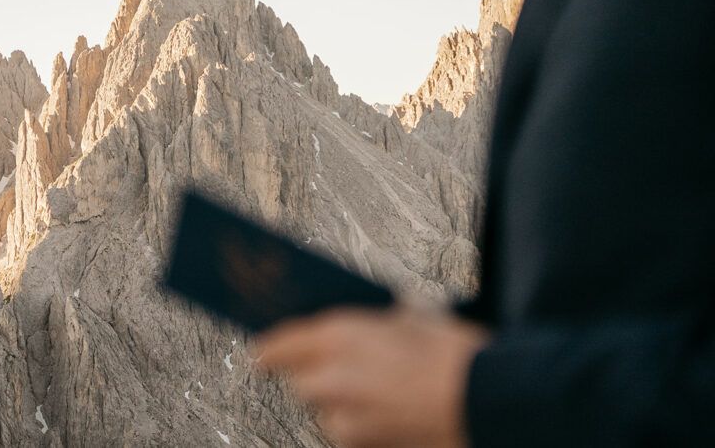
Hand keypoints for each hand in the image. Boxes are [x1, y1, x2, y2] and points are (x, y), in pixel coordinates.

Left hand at [253, 304, 488, 447]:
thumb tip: (365, 325)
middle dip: (311, 376)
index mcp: (339, 335)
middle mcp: (333, 378)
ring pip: (323, 413)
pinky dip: (358, 425)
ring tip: (374, 392)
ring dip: (336, 404)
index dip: (270, 348)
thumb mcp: (410, 315)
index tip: (262, 351)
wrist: (487, 400)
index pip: (282, 343)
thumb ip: (375, 322)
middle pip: (299, 383)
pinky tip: (386, 412)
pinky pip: (348, 433)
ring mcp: (348, 419)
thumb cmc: (453, 351)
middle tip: (336, 367)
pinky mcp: (366, 447)